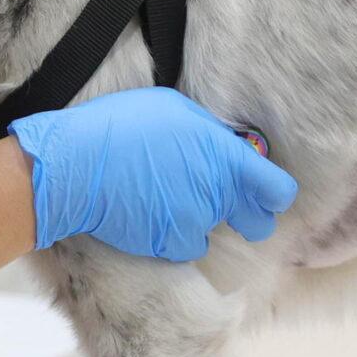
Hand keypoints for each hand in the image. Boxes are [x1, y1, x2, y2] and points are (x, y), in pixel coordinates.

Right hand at [10, 87, 296, 260]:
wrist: (77, 166)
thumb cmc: (121, 126)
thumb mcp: (174, 109)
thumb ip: (210, 133)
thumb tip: (224, 144)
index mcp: (226, 157)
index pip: (279, 191)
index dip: (273, 194)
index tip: (262, 192)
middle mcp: (219, 193)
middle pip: (259, 224)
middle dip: (247, 217)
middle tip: (222, 203)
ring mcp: (196, 222)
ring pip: (215, 233)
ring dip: (200, 221)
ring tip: (168, 200)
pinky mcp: (170, 244)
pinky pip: (187, 247)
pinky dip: (174, 237)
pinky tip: (152, 215)